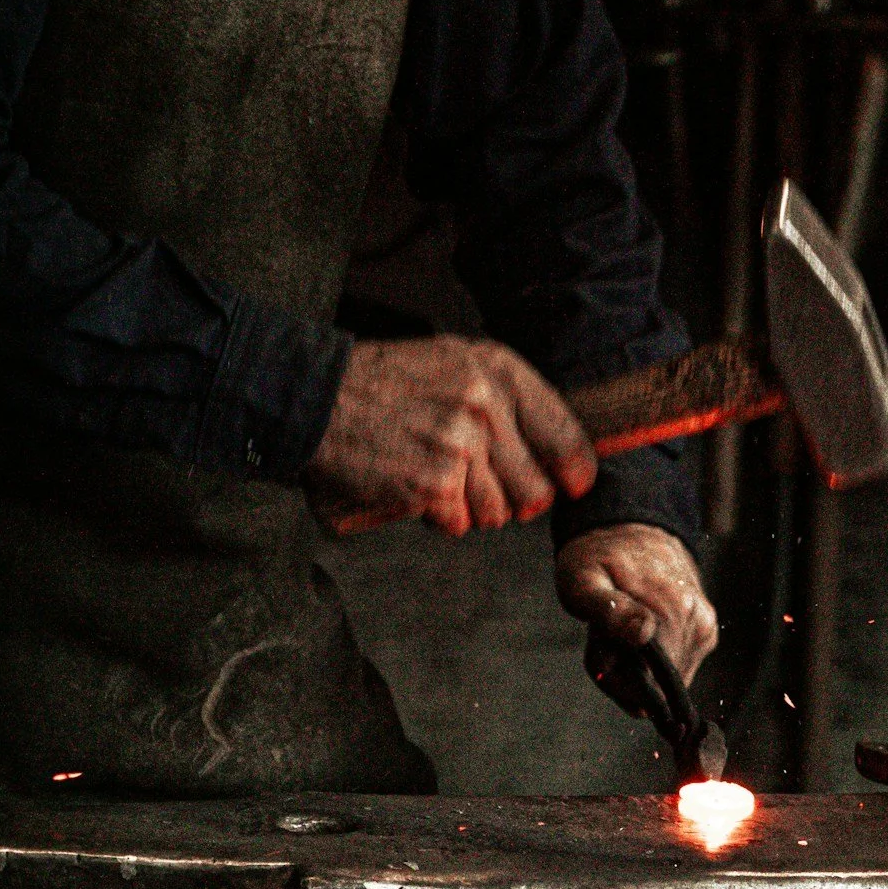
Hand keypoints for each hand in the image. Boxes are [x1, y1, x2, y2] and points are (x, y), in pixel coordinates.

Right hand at [306, 336, 595, 534]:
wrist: (315, 398)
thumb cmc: (382, 385)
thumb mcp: (454, 365)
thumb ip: (505, 399)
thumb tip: (559, 454)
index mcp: (498, 370)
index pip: (566, 436)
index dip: (573, 470)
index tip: (571, 484)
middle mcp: (486, 403)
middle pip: (536, 488)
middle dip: (512, 499)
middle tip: (477, 485)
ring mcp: (461, 443)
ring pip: (498, 512)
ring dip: (470, 509)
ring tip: (435, 477)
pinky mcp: (434, 481)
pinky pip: (459, 523)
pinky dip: (438, 517)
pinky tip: (413, 489)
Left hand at [555, 526, 718, 683]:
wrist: (630, 530)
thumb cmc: (598, 559)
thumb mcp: (583, 580)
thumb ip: (608, 611)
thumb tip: (643, 634)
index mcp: (669, 614)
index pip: (646, 687)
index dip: (617, 680)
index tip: (600, 653)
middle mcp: (696, 624)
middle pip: (658, 685)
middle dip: (625, 673)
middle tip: (605, 638)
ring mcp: (704, 629)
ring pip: (667, 678)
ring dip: (638, 666)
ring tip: (620, 630)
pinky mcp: (706, 631)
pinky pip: (677, 665)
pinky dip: (653, 658)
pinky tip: (638, 632)